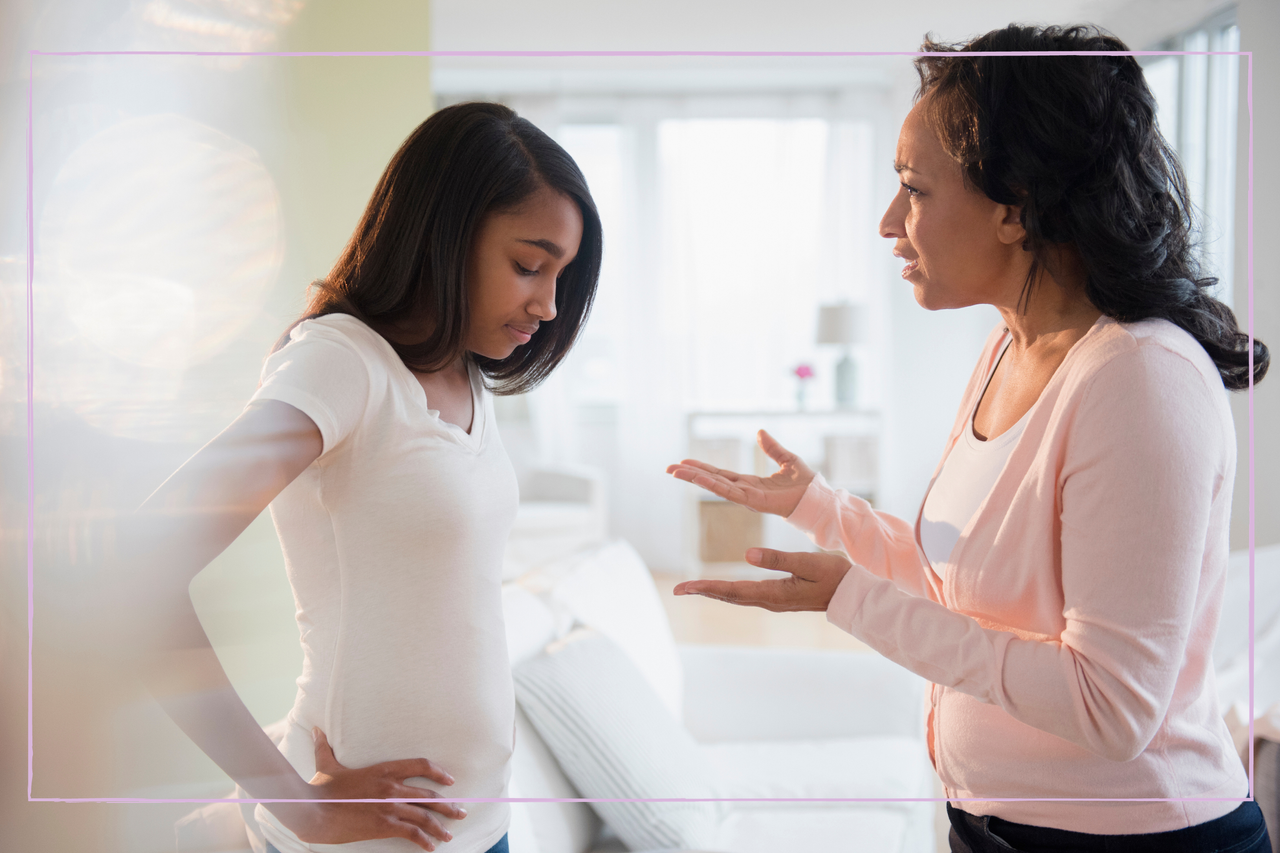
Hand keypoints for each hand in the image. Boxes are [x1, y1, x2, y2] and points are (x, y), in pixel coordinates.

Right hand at [272, 728, 467, 851]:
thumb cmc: (319, 788)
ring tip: (451, 834)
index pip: (421, 765)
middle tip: (461, 813)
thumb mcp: (325, 765)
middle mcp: (391, 787)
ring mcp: (389, 807)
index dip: (439, 772)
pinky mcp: (383, 825)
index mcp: (383, 770)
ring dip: (441, 826)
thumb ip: (324, 747)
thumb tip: (316, 730)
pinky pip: (411, 833)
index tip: (450, 781)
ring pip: (424, 816)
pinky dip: (424, 841)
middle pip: (429, 796)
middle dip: (448, 806)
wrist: (312, 810)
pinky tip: (431, 847)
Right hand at [666, 430, 816, 517]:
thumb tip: (760, 432)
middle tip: (669, 468)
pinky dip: (714, 484)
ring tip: (676, 472)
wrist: (818, 498)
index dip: (702, 468)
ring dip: (696, 479)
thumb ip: (772, 447)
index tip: (684, 463)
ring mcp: (748, 497)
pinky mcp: (755, 501)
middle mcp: (745, 490)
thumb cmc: (806, 483)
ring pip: (716, 485)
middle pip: (712, 480)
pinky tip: (701, 478)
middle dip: (690, 475)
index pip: (720, 474)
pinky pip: (731, 491)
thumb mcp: (787, 459)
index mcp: (750, 482)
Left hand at [673, 547, 852, 611]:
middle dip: (703, 592)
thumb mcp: (807, 563)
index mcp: (773, 593)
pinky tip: (723, 589)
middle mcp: (769, 600)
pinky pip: (746, 595)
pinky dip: (729, 591)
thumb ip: (778, 559)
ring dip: (714, 592)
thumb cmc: (833, 576)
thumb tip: (747, 554)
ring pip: (736, 596)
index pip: (731, 591)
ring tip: (693, 588)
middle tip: (678, 589)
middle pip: (728, 596)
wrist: (852, 594)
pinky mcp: (779, 596)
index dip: (706, 588)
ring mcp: (774, 600)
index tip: (684, 588)